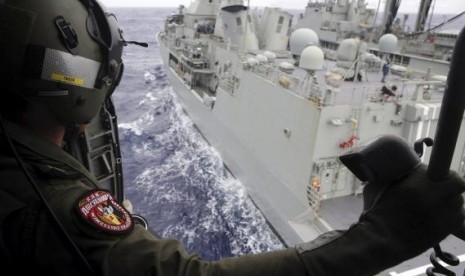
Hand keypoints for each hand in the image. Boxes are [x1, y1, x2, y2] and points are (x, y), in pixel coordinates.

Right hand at [296, 164, 464, 275]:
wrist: (375, 240)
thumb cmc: (374, 210)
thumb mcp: (382, 185)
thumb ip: (396, 176)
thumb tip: (406, 164)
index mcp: (424, 187)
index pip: (454, 178)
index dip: (447, 175)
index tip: (439, 175)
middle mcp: (439, 203)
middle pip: (458, 188)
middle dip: (448, 187)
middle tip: (434, 188)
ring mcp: (443, 221)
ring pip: (458, 206)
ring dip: (449, 203)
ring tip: (433, 204)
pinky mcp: (441, 234)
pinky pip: (456, 222)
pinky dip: (450, 219)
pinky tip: (441, 217)